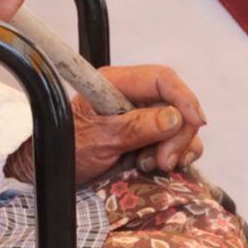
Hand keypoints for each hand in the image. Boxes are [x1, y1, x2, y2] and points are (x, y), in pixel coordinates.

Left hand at [9, 63, 207, 186]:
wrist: (51, 169)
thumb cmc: (66, 149)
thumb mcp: (98, 139)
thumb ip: (136, 127)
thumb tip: (174, 118)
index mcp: (116, 83)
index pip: (161, 78)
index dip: (183, 97)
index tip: (196, 122)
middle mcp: (134, 96)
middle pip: (176, 104)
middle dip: (177, 134)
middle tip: (163, 161)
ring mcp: (143, 117)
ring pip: (181, 125)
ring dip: (176, 148)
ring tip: (152, 165)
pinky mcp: (149, 137)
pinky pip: (178, 142)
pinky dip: (176, 155)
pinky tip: (158, 167)